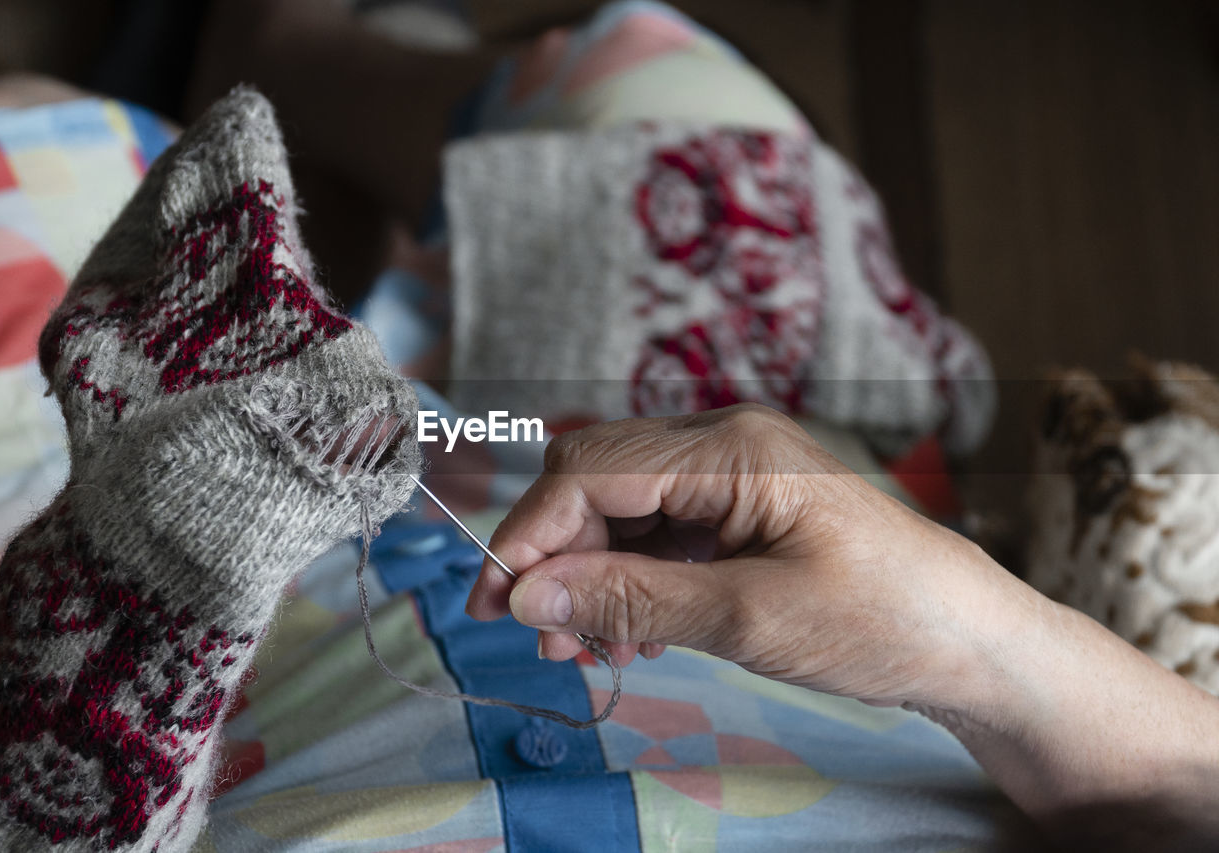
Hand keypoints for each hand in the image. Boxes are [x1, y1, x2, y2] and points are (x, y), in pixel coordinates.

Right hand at [464, 404, 1013, 711]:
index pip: (592, 470)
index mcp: (734, 448)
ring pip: (625, 511)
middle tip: (536, 639)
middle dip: (556, 557)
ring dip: (590, 576)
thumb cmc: (883, 619)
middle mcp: (727, 444)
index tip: (496, 603)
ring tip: (584, 652)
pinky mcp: (744, 510)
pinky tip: (632, 634)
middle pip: (600, 482)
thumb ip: (634, 599)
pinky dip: (632, 582)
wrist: (973, 640)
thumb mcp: (750, 617)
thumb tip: (529, 597)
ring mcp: (736, 476)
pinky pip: (662, 534)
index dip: (531, 534)